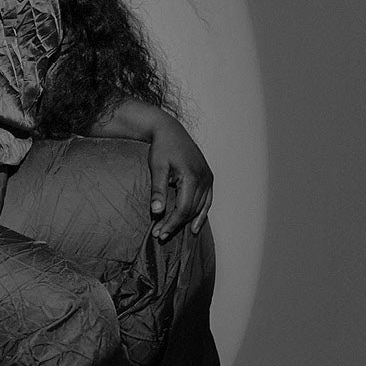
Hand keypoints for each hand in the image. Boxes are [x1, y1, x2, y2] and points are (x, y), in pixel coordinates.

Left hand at [135, 107, 213, 241]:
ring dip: (185, 221)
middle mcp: (204, 179)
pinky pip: (207, 201)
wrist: (171, 130)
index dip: (172, 223)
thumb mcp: (157, 167)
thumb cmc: (162, 147)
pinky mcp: (208, 178)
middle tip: (160, 235)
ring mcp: (208, 179)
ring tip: (169, 231)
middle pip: (191, 210)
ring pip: (199, 208)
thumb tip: (156, 211)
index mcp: (192, 176)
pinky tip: (194, 227)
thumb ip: (157, 189)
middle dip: (176, 224)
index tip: (159, 233)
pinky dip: (200, 214)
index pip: (183, 208)